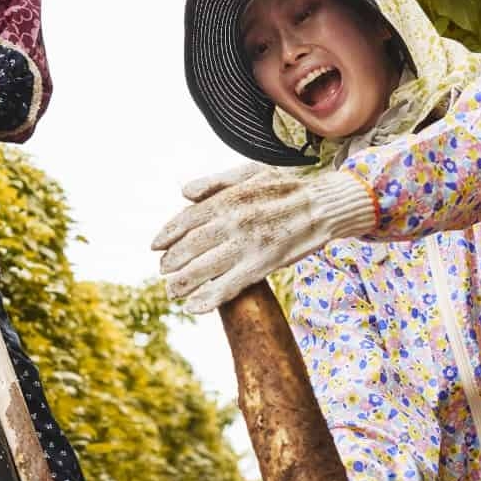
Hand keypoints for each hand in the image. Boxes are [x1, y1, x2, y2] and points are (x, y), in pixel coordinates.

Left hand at [151, 164, 376, 313]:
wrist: (324, 205)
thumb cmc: (287, 187)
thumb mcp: (252, 173)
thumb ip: (217, 182)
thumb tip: (185, 192)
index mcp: (228, 199)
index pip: (186, 220)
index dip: (167, 235)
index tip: (156, 247)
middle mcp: (232, 222)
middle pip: (189, 247)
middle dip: (172, 262)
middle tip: (163, 272)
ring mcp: (246, 245)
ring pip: (203, 269)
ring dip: (183, 283)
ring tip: (172, 292)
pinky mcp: (262, 265)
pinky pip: (229, 286)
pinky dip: (208, 299)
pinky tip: (194, 307)